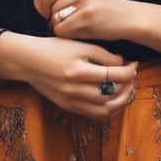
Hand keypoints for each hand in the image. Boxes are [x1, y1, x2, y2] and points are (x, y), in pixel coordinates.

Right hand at [16, 35, 136, 120]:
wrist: (27, 61)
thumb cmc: (53, 48)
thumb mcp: (78, 45)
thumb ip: (102, 54)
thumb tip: (122, 64)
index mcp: (78, 70)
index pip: (114, 75)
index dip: (129, 70)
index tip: (133, 63)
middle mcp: (75, 89)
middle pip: (112, 94)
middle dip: (128, 86)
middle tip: (132, 76)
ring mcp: (71, 101)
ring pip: (105, 109)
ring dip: (121, 100)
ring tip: (126, 88)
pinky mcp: (67, 107)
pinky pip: (94, 115)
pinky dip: (108, 110)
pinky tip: (114, 100)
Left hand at [33, 0, 134, 41]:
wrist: (127, 17)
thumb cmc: (101, 3)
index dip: (43, 6)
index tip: (52, 11)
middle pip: (46, 6)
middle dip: (50, 17)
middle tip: (64, 21)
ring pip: (53, 18)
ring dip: (59, 26)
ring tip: (73, 25)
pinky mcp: (86, 16)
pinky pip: (61, 29)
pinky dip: (66, 34)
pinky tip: (77, 32)